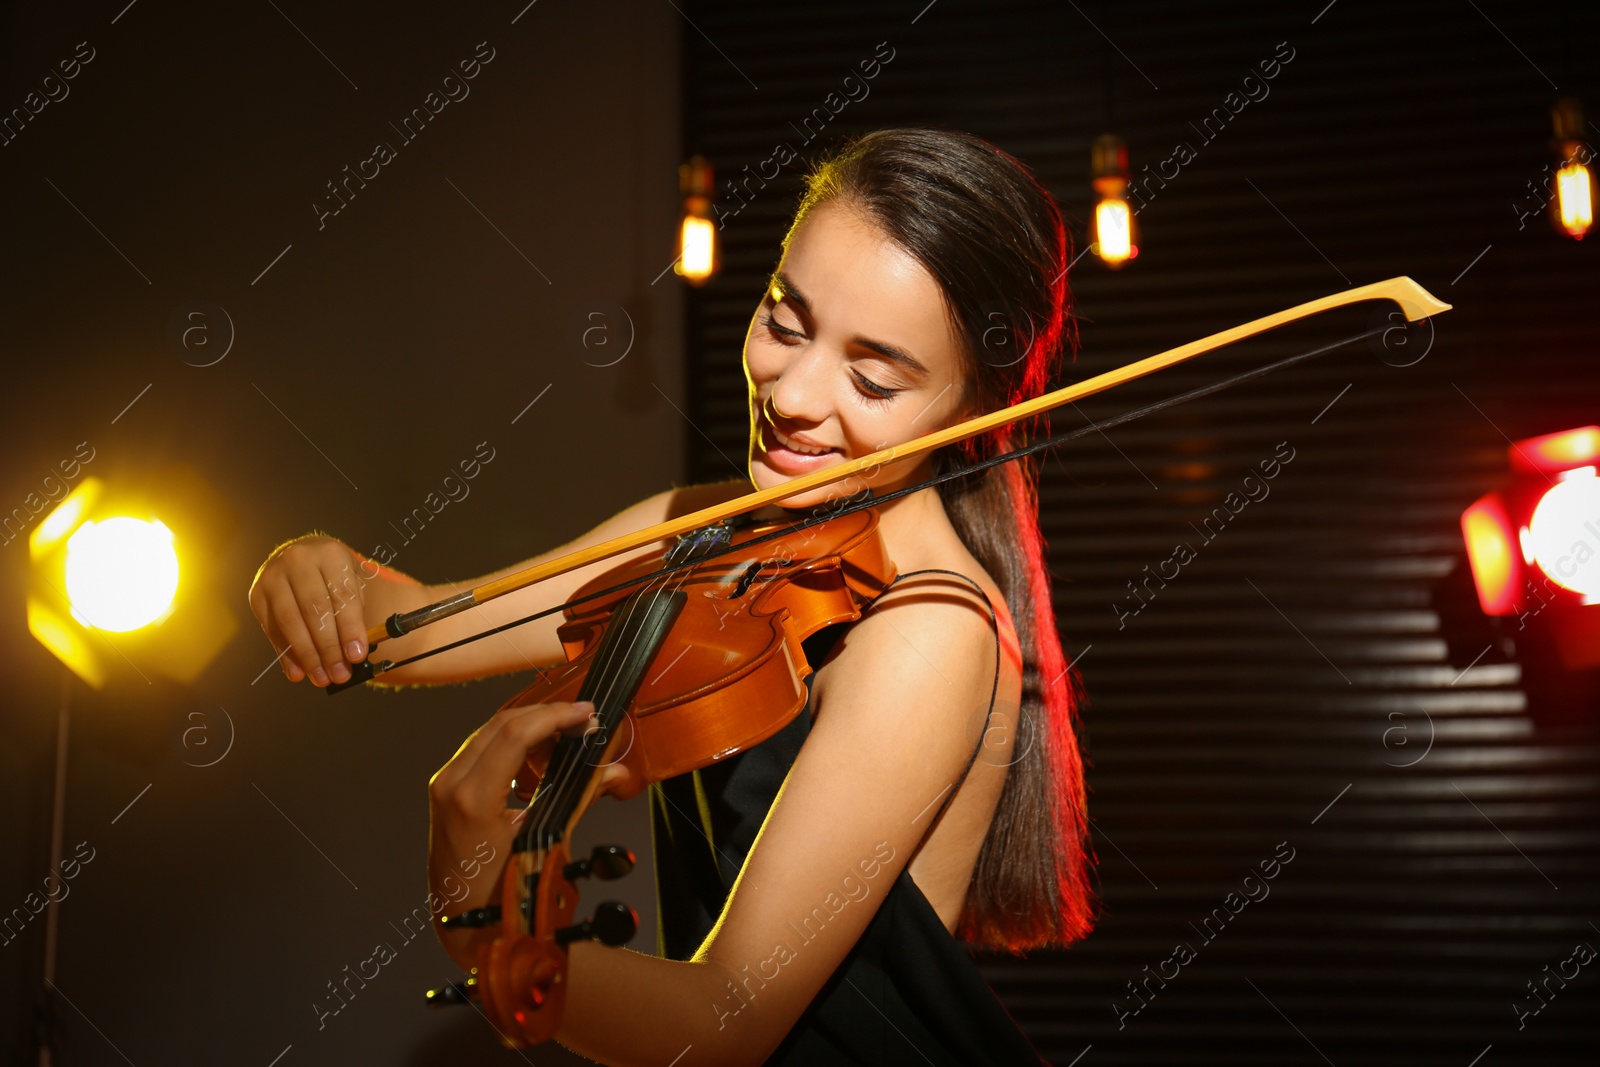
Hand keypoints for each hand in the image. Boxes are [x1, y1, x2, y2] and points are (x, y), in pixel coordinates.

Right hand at [247, 535, 372, 685]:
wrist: (303, 556)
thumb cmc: (333, 575)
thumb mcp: (352, 583)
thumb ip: (353, 614)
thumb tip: (352, 655)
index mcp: (329, 553)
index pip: (342, 596)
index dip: (350, 629)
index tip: (356, 655)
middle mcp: (298, 560)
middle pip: (314, 610)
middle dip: (328, 647)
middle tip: (339, 673)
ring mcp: (272, 576)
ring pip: (290, 621)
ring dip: (307, 655)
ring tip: (321, 677)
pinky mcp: (257, 594)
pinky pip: (272, 629)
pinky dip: (286, 654)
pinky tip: (299, 672)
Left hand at [430, 700, 645, 966]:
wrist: (463, 925)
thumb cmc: (501, 897)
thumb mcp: (545, 845)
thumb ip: (580, 799)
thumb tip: (615, 773)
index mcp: (472, 799)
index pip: (515, 732)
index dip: (556, 715)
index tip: (587, 714)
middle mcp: (451, 785)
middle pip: (501, 724)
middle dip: (547, 715)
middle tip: (583, 720)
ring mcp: (444, 786)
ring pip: (488, 733)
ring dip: (530, 726)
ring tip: (567, 736)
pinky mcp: (446, 791)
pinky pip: (480, 750)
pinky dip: (512, 742)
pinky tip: (539, 753)